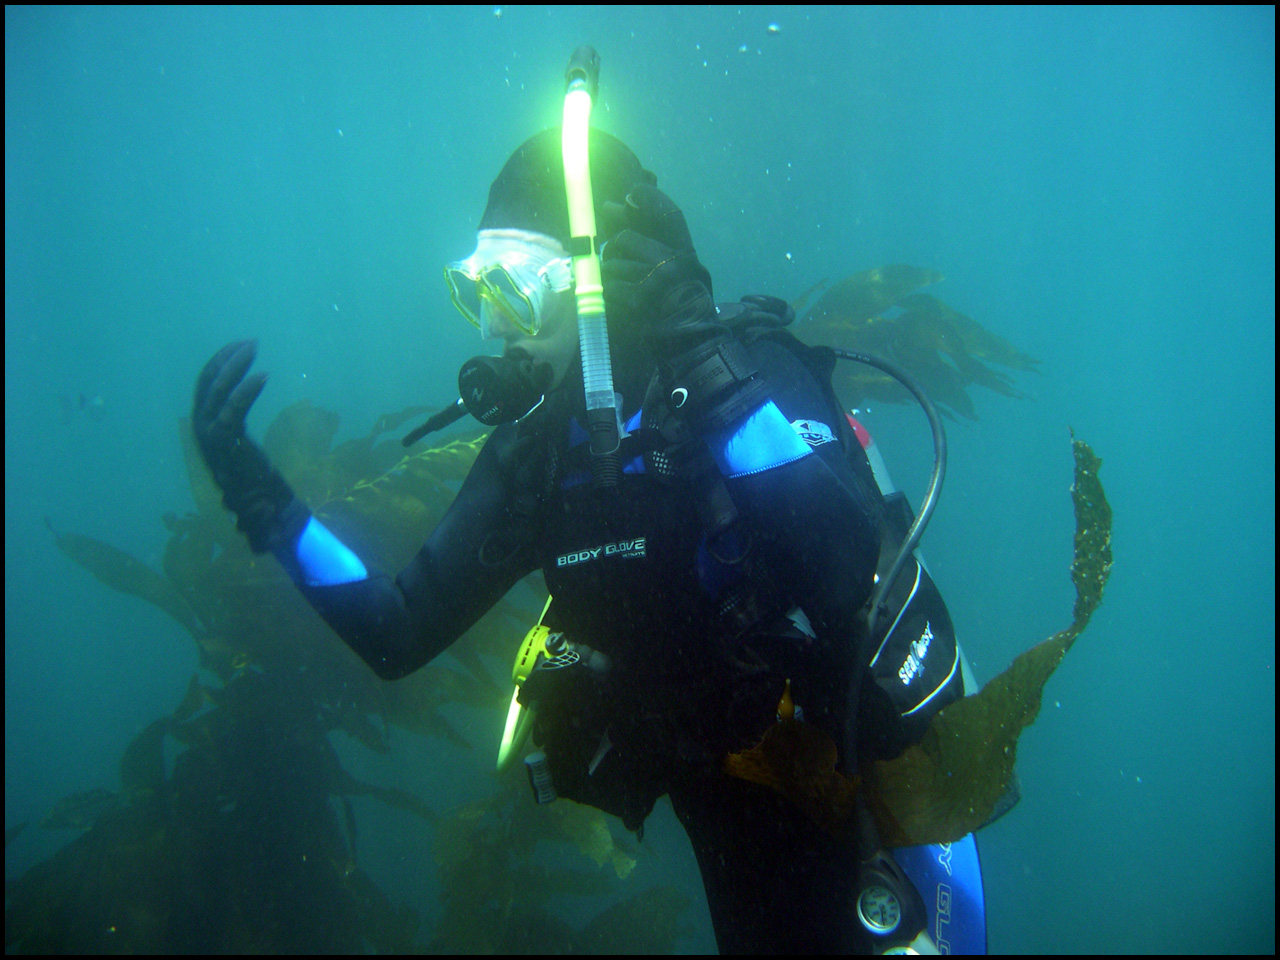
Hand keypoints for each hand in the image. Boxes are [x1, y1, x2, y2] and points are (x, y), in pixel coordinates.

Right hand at [192, 340, 301, 551]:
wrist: (259, 505)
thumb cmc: (255, 474)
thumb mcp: (238, 440)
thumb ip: (233, 419)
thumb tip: (240, 395)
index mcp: (203, 424)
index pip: (205, 385)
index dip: (221, 362)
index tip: (241, 347)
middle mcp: (201, 427)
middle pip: (207, 383)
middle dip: (226, 358)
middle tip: (250, 343)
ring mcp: (211, 435)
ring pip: (217, 392)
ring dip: (234, 367)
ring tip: (253, 349)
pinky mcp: (226, 443)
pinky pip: (233, 409)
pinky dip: (247, 390)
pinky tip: (263, 376)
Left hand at [601, 182, 715, 335]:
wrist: (692, 347)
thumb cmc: (681, 309)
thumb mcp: (680, 274)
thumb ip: (656, 246)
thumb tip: (616, 207)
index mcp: (687, 256)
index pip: (670, 215)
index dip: (650, 199)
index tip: (631, 193)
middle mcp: (676, 264)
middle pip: (627, 239)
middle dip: (615, 249)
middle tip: (614, 257)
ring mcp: (657, 282)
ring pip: (613, 263)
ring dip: (611, 276)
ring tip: (624, 290)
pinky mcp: (639, 300)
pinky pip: (609, 286)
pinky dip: (610, 295)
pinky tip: (622, 303)